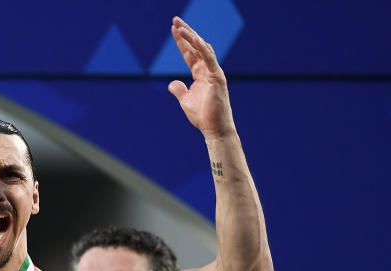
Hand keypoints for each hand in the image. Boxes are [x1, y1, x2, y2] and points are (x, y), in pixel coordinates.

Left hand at [167, 17, 235, 138]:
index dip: (181, 41)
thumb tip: (172, 83)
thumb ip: (179, 90)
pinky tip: (194, 38)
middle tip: (175, 20)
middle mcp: (208, 70)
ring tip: (180, 27)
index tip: (173, 29)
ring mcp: (214, 72)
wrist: (214, 129)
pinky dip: (202, 48)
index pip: (190, 53)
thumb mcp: (185, 101)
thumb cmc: (203, 116)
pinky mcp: (217, 78)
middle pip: (196, 46)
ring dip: (191, 37)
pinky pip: (209, 59)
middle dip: (186, 32)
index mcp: (200, 74)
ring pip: (203, 49)